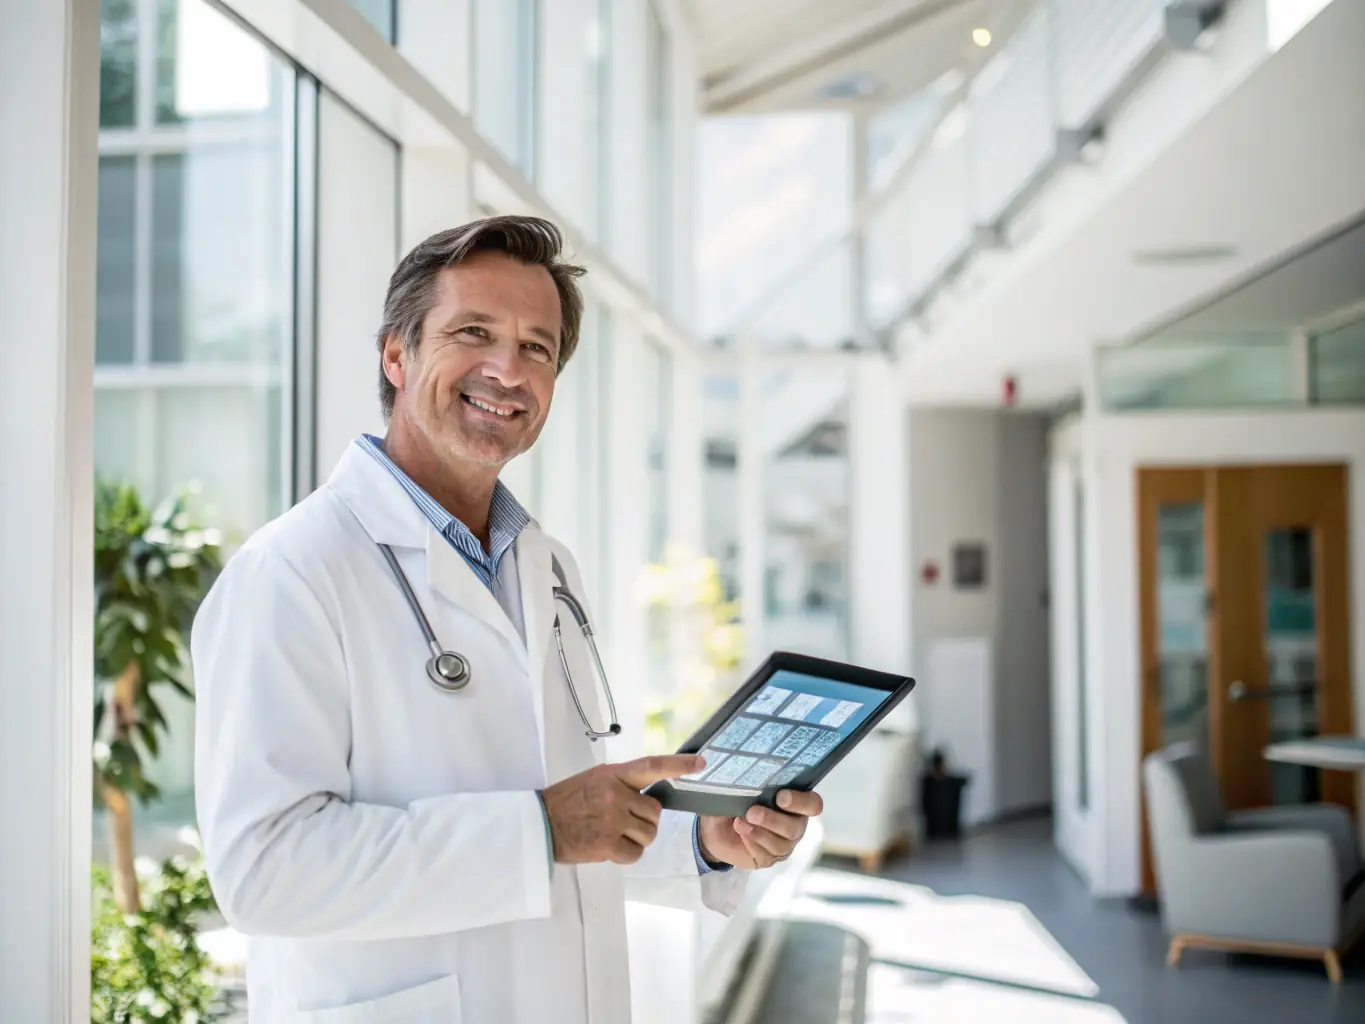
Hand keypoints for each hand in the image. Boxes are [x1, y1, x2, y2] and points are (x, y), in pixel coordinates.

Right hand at [540, 754, 703, 865]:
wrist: (540, 824)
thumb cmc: (567, 802)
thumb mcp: (594, 780)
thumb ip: (621, 784)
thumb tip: (649, 797)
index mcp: (613, 775)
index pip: (652, 766)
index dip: (678, 765)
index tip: (701, 764)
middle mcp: (616, 795)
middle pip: (655, 812)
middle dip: (644, 820)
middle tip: (622, 821)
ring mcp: (612, 820)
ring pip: (648, 834)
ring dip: (636, 838)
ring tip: (612, 834)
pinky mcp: (608, 844)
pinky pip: (635, 853)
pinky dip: (625, 854)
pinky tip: (608, 847)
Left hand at [698, 790, 822, 869]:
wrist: (717, 826)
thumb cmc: (736, 801)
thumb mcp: (742, 788)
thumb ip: (751, 781)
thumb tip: (743, 774)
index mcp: (795, 803)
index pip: (813, 804)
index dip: (801, 802)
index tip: (780, 797)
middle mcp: (794, 824)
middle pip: (796, 827)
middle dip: (773, 819)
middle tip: (752, 811)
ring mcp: (783, 844)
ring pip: (781, 844)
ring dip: (759, 832)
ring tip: (740, 821)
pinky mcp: (769, 858)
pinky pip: (766, 855)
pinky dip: (751, 841)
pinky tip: (740, 830)